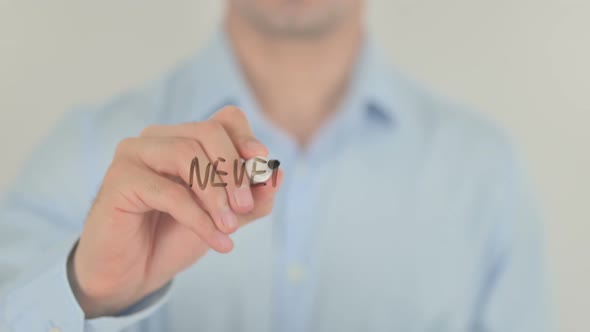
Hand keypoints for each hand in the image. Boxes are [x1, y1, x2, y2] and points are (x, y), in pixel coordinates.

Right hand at [67, 106, 282, 317]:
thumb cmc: (174, 237)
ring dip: (216, 194)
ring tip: (230, 227)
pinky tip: (218, 242)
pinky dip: (199, 219)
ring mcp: (135, 154)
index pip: (225, 120)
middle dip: (234, 170)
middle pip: (208, 131)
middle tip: (246, 206)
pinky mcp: (119, 179)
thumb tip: (277, 175)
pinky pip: (169, 192)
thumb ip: (251, 198)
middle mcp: (158, 138)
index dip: (247, 139)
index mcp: (185, 139)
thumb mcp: (225, 217)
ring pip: (186, 154)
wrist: (132, 273)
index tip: (262, 165)